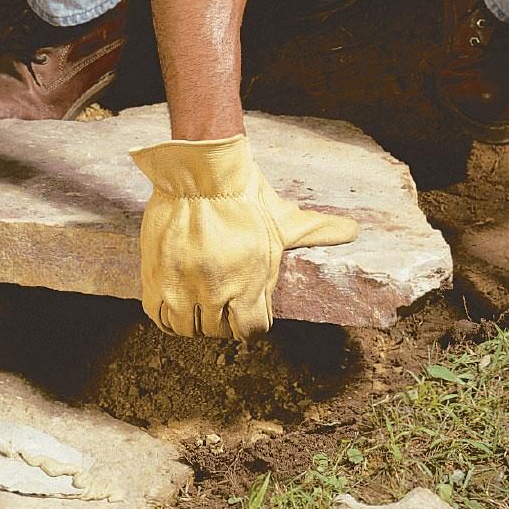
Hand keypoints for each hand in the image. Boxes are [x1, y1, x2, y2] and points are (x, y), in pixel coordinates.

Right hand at [131, 134, 359, 342]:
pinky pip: (157, 315)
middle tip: (221, 305)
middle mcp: (214, 293)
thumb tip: (353, 230)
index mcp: (249, 286)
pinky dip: (166, 315)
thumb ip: (317, 231)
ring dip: (193, 322)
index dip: (251, 324)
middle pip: (217, 332)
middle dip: (222, 322)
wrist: (199, 176)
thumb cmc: (244, 197)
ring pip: (185, 328)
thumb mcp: (284, 219)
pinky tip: (174, 304)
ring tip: (196, 306)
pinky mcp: (155, 278)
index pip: (251, 331)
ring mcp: (181, 288)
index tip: (247, 313)